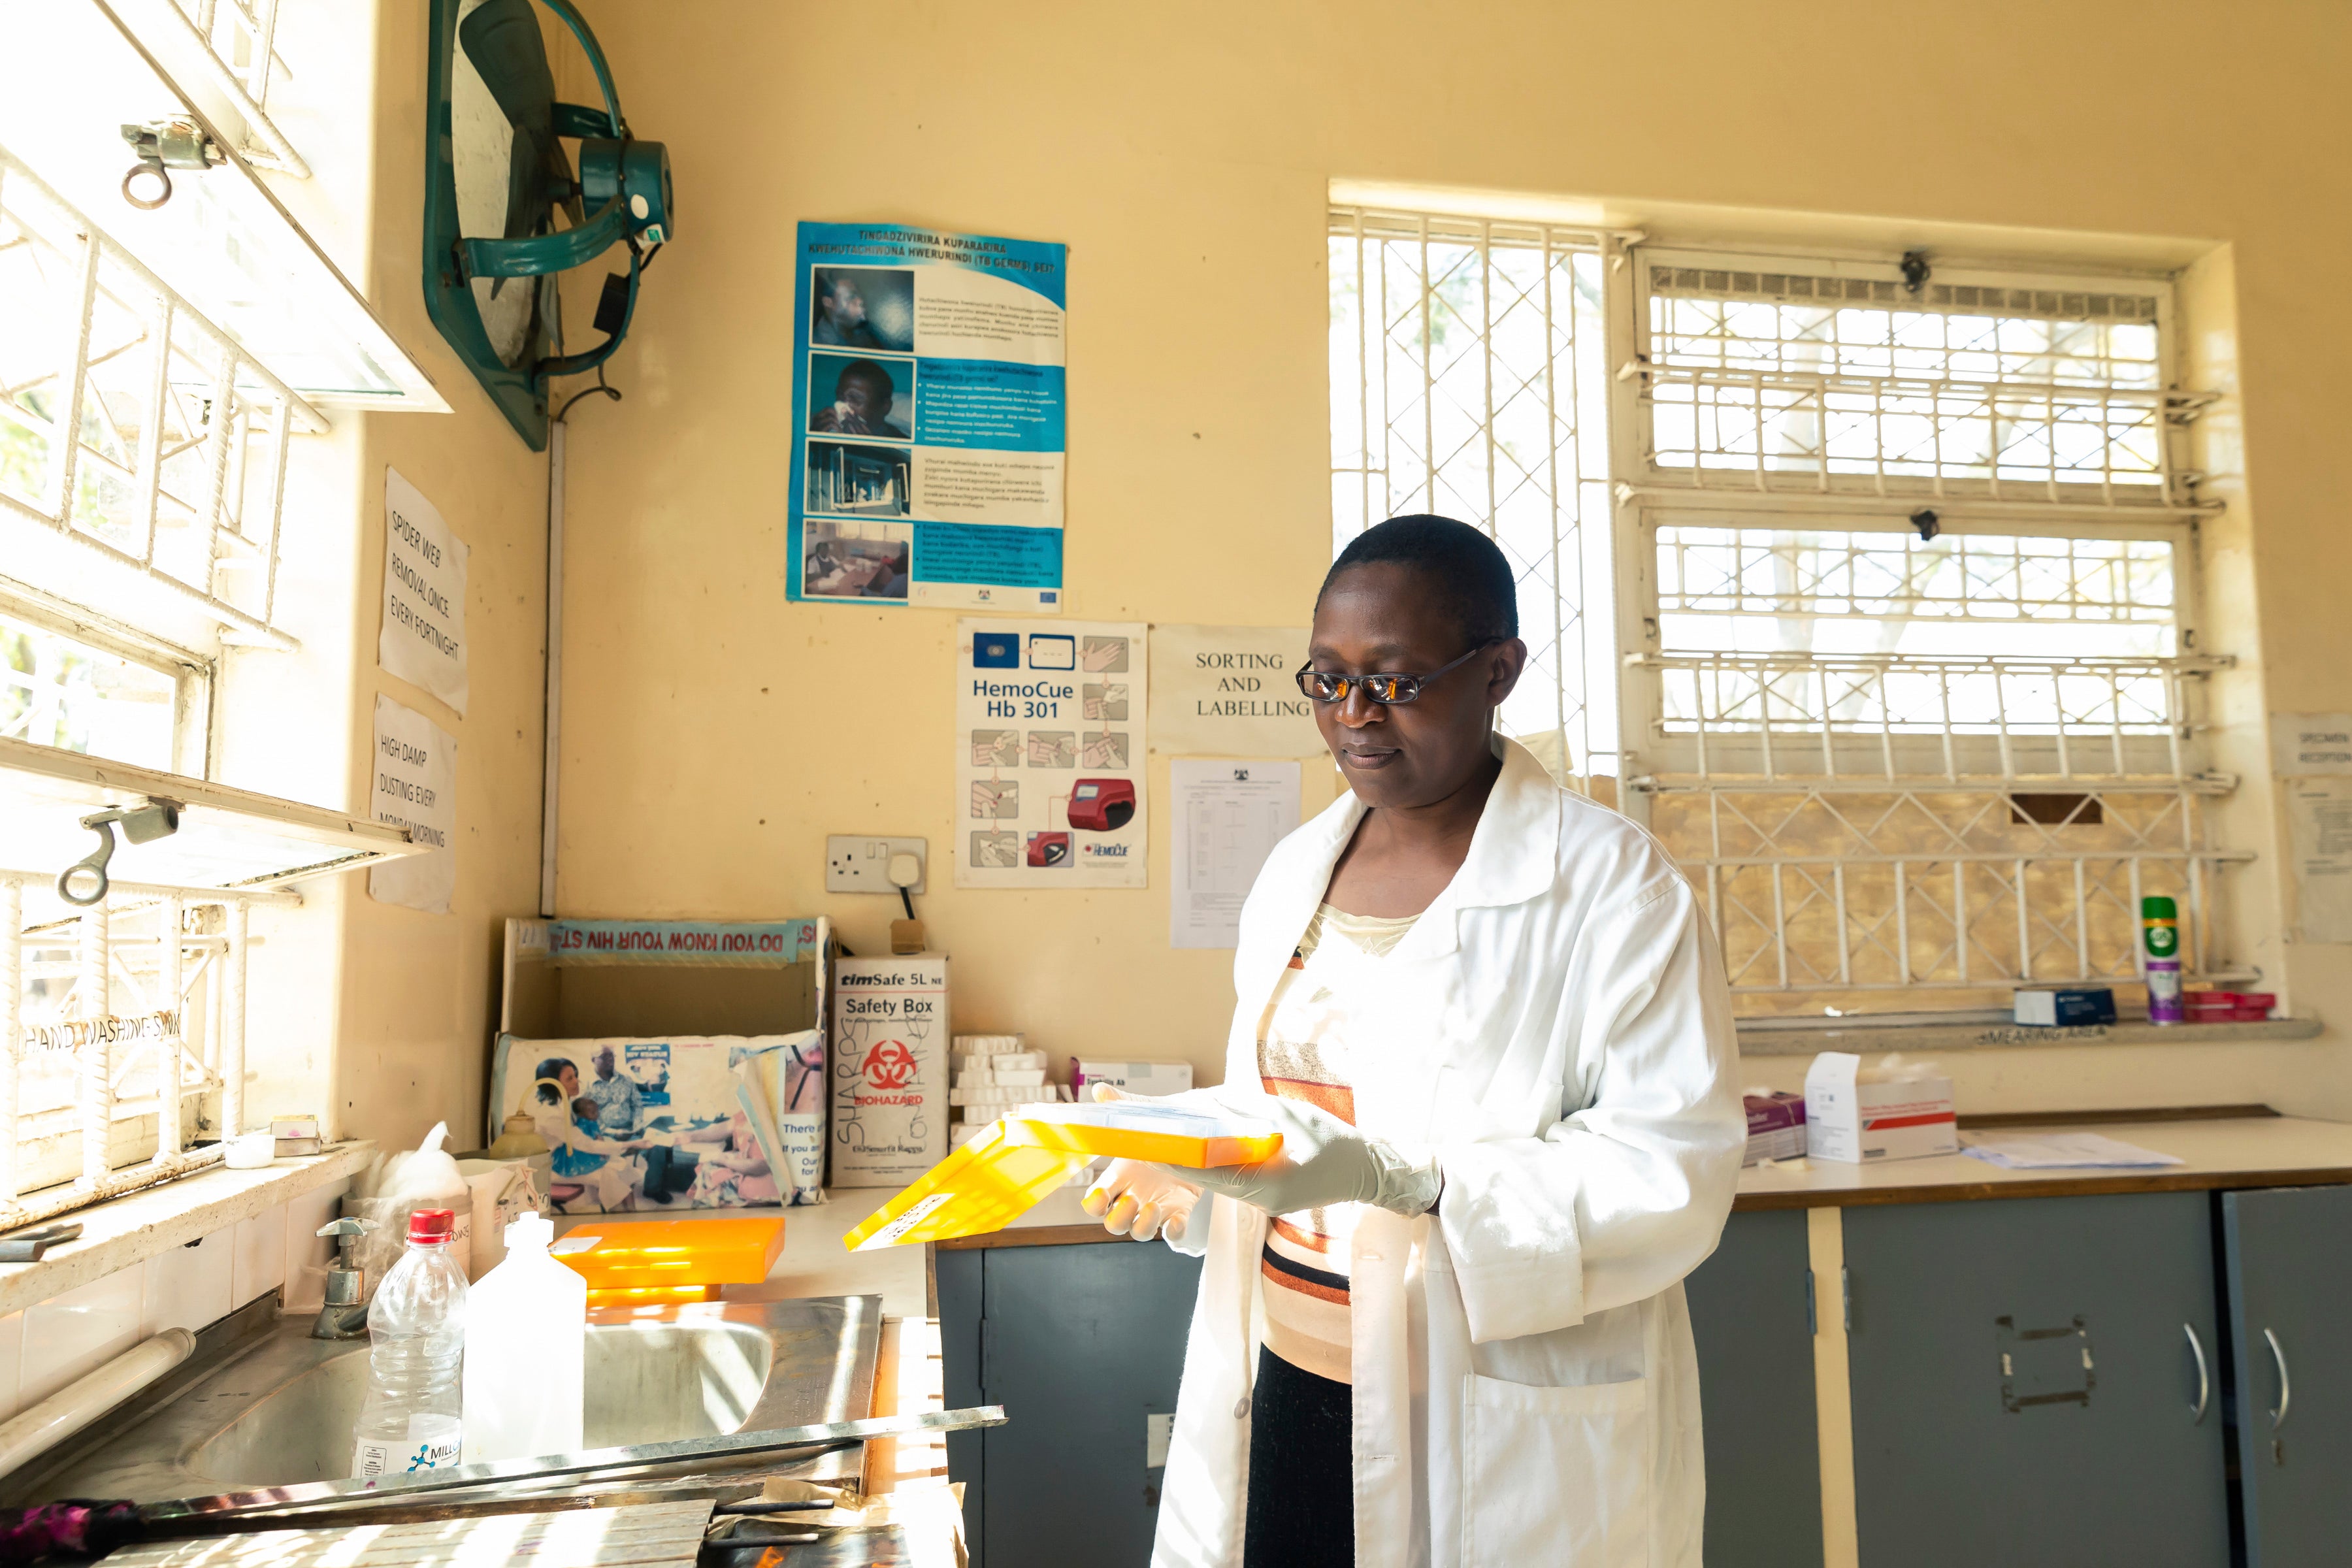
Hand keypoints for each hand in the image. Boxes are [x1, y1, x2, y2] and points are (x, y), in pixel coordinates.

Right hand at [1078, 1084, 1203, 1242]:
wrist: (1195, 1140)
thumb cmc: (1161, 1132)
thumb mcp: (1144, 1119)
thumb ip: (1121, 1107)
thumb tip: (1100, 1090)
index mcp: (1119, 1177)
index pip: (1095, 1200)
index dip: (1094, 1204)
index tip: (1101, 1196)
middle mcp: (1133, 1196)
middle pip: (1113, 1223)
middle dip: (1118, 1217)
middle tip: (1133, 1200)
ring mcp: (1155, 1207)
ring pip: (1139, 1231)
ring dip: (1142, 1225)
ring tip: (1153, 1207)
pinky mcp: (1179, 1211)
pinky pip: (1172, 1231)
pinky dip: (1173, 1231)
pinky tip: (1176, 1221)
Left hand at [1173, 1092, 1443, 1218]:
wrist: (1366, 1168)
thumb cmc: (1333, 1141)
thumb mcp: (1288, 1118)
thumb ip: (1245, 1113)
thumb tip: (1201, 1103)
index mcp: (1266, 1185)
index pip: (1208, 1172)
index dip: (1174, 1156)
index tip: (1146, 1142)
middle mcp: (1257, 1198)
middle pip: (1204, 1174)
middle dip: (1172, 1153)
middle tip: (1136, 1131)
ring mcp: (1261, 1199)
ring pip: (1213, 1174)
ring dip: (1186, 1154)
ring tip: (1153, 1130)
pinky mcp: (1264, 1193)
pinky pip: (1229, 1174)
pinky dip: (1208, 1157)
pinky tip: (1190, 1139)